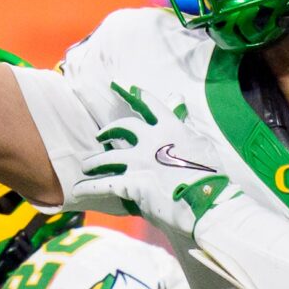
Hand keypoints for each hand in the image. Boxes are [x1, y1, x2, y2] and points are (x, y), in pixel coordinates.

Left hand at [66, 87, 238, 241]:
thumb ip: (187, 130)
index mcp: (171, 128)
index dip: (136, 94)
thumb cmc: (211, 177)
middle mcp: (151, 141)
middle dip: (109, 131)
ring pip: (107, 156)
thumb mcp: (202, 146)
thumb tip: (182, 115)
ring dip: (94, 161)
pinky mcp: (132, 184)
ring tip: (86, 165)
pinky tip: (78, 190)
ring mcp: (139, 162)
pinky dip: (89, 187)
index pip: (150, 105)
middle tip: (100, 136)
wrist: (206, 202)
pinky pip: (104, 184)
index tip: (122, 86)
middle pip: (122, 127)